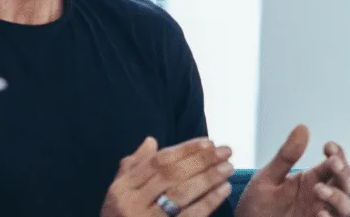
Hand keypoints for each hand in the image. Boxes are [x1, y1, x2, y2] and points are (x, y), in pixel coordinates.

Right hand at [102, 137, 233, 216]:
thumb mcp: (121, 193)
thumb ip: (134, 167)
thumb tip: (151, 141)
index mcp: (122, 188)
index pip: (157, 162)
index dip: (184, 150)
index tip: (208, 142)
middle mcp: (132, 204)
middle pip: (172, 175)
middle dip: (201, 160)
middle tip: (226, 151)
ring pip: (181, 194)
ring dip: (208, 178)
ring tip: (228, 167)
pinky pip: (190, 215)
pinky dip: (209, 201)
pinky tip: (224, 189)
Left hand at [236, 125, 349, 216]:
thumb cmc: (256, 206)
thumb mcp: (267, 178)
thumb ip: (286, 156)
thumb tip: (302, 127)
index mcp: (312, 179)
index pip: (335, 162)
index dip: (337, 153)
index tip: (327, 146)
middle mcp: (321, 196)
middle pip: (347, 183)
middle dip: (344, 171)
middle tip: (332, 163)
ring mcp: (321, 213)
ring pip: (346, 206)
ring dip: (339, 197)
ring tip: (319, 189)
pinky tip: (320, 214)